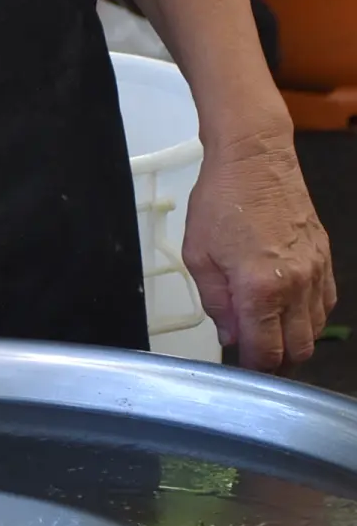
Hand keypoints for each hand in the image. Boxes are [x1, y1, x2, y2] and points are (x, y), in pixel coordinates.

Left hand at [181, 126, 334, 369]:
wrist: (255, 158)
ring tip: (269, 336)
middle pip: (298, 350)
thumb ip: (216, 303)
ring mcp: (316, 271)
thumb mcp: (199, 255)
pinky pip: (326, 303)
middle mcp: (296, 284)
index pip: (266, 352)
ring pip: (316, 329)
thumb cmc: (221, 200)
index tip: (240, 367)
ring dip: (294, 340)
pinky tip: (289, 312)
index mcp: (260, 288)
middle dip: (277, 363)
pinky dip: (310, 316)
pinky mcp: (325, 258)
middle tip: (255, 359)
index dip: (252, 367)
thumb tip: (230, 335)